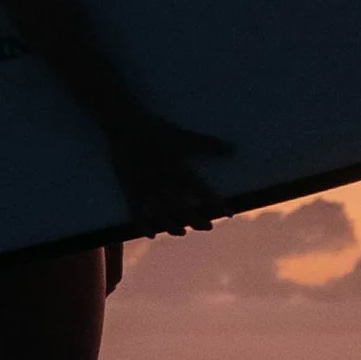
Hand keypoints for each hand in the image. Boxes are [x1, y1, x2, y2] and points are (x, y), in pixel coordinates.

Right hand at [108, 110, 232, 232]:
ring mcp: (145, 187)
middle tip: (208, 226)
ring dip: (172, 226)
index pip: (202, 190)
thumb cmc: (159, 130)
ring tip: (183, 232)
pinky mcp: (130, 189)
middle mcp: (163, 182)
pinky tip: (152, 234)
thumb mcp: (186, 135)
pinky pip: (135, 212)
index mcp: (178, 169)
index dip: (216, 203)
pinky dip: (143, 225)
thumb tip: (234, 150)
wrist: (126, 125)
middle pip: (182, 208)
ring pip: (161, 214)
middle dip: (196, 220)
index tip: (229, 213)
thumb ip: (210, 144)